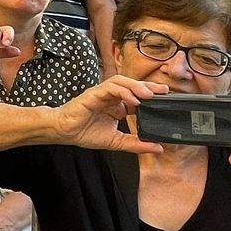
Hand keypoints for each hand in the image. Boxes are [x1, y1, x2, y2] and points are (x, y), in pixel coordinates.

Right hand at [48, 77, 167, 154]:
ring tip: (149, 95)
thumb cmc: (85, 133)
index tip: (166, 99)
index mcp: (117, 106)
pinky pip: (110, 87)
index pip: (138, 96)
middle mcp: (111, 97)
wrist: (64, 132)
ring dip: (136, 86)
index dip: (152, 96)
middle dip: (149, 87)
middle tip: (164, 91)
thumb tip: (158, 148)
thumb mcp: (116, 141)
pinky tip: (132, 100)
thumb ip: (136, 144)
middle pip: (133, 85)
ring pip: (122, 81)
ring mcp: (102, 93)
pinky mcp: (93, 93)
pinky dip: (123, 91)